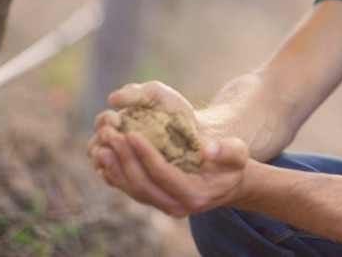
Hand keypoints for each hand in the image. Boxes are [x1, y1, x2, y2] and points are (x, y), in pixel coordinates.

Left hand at [87, 81, 249, 216]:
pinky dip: (117, 177)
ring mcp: (166, 206)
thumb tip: (207, 146)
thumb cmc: (233, 165)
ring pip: (134, 192)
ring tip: (103, 147)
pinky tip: (107, 159)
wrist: (229, 184)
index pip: (164, 175)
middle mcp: (177, 206)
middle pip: (144, 186)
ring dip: (116, 169)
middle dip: (126, 160)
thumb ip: (226, 150)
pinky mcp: (157, 201)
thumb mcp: (238, 153)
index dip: (147, 155)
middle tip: (112, 136)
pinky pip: (132, 192)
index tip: (133, 133)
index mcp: (195, 194)